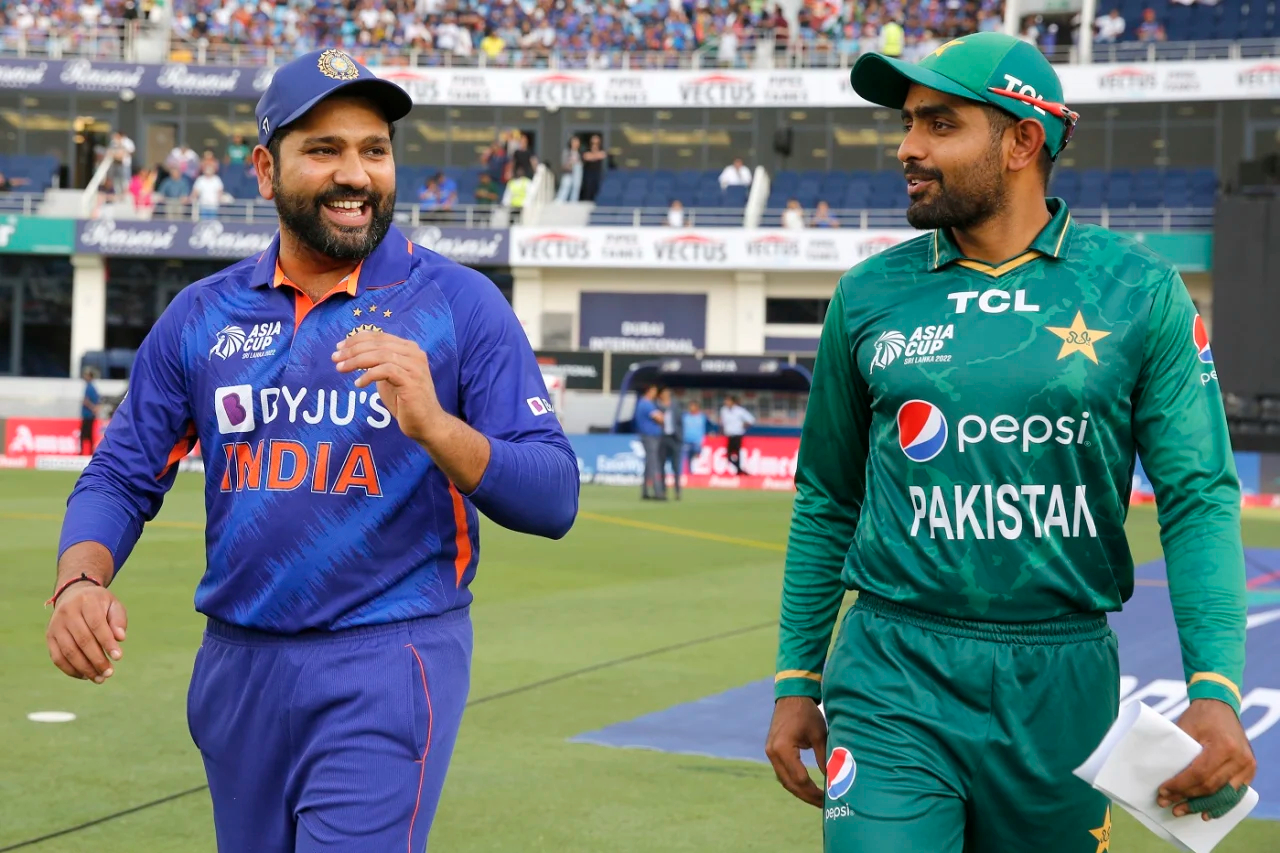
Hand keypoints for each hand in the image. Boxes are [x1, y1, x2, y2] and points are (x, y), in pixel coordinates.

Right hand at [46, 583, 126, 683]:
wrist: (73, 595)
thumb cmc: (99, 604)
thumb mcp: (113, 605)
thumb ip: (118, 620)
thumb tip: (120, 638)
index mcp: (86, 601)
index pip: (97, 624)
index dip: (107, 642)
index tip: (118, 657)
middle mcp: (68, 613)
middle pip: (82, 640)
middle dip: (97, 660)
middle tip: (109, 673)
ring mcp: (56, 625)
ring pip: (69, 651)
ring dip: (84, 668)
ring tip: (99, 679)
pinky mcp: (49, 637)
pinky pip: (57, 657)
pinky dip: (70, 670)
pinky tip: (85, 676)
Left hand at [333, 330, 442, 444]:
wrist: (426, 423)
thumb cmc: (406, 401)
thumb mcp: (389, 377)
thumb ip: (378, 363)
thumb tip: (354, 353)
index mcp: (409, 349)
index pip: (379, 336)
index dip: (356, 339)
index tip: (339, 348)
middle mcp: (414, 354)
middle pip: (377, 344)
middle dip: (352, 349)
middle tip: (335, 358)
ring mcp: (414, 367)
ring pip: (380, 355)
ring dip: (356, 361)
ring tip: (341, 369)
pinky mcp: (411, 381)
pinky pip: (385, 371)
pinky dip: (368, 375)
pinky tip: (358, 384)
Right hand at [764, 696, 827, 807]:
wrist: (791, 696)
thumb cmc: (807, 713)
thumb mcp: (820, 735)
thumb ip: (825, 759)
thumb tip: (834, 781)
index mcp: (783, 749)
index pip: (800, 779)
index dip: (814, 792)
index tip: (829, 799)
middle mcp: (773, 753)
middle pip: (790, 784)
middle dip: (807, 796)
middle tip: (824, 805)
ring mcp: (770, 752)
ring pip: (784, 780)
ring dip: (800, 791)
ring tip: (816, 799)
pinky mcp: (772, 751)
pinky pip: (782, 772)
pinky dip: (794, 782)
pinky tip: (806, 787)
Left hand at [1157, 699, 1256, 819]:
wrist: (1221, 706)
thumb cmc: (1200, 716)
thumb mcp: (1186, 728)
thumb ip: (1180, 752)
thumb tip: (1162, 777)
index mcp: (1223, 746)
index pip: (1199, 773)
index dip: (1180, 785)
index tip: (1163, 791)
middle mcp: (1240, 758)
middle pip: (1211, 786)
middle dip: (1187, 797)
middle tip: (1168, 804)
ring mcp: (1248, 766)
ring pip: (1223, 794)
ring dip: (1202, 805)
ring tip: (1182, 811)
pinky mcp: (1249, 770)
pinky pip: (1235, 793)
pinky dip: (1221, 804)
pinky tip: (1207, 813)